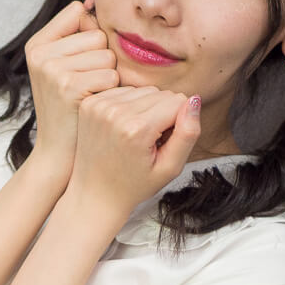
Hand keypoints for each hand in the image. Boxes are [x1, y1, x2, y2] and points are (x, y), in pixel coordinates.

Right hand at [24, 0, 118, 184]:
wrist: (61, 156)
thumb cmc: (71, 111)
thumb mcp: (64, 70)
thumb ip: (76, 35)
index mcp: (36, 44)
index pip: (79, 13)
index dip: (90, 39)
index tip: (81, 67)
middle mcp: (39, 53)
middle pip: (96, 33)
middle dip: (101, 60)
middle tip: (85, 89)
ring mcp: (52, 68)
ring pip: (107, 53)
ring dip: (108, 77)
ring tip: (89, 98)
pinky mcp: (69, 85)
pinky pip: (110, 73)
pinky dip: (110, 92)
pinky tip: (94, 106)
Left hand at [65, 86, 201, 224]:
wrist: (96, 194)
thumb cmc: (134, 185)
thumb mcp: (169, 169)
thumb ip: (188, 134)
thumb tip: (194, 100)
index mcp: (137, 128)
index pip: (178, 100)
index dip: (178, 122)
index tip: (163, 143)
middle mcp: (116, 112)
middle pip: (160, 93)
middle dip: (162, 114)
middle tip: (148, 142)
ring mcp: (99, 105)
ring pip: (143, 90)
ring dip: (145, 108)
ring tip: (135, 136)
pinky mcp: (90, 103)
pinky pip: (124, 91)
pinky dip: (128, 106)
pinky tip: (122, 128)